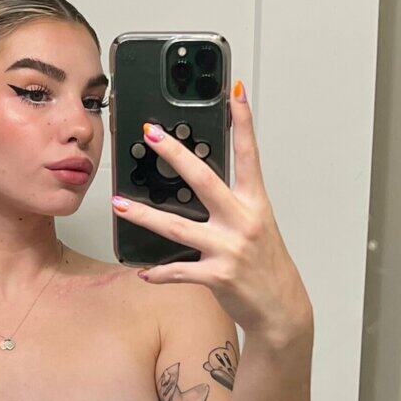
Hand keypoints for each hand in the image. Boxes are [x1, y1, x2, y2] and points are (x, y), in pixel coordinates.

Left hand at [112, 83, 311, 345]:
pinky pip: (180, 271)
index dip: (243, 122)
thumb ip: (232, 203)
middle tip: (150, 134)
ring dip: (144, 215)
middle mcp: (243, 221)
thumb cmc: (266, 264)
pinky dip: (160, 273)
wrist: (281, 307)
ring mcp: (230, 248)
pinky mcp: (218, 276)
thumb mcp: (257, 225)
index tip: (235, 93)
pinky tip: (143, 272)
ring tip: (119, 204)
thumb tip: (198, 181)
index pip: (249, 155)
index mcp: (254, 203)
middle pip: (203, 180)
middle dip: (175, 154)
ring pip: (178, 227)